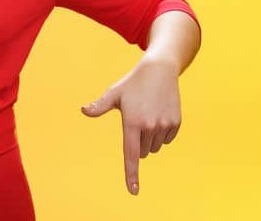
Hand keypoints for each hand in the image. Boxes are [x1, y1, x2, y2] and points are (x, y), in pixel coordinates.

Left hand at [80, 57, 181, 195]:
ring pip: (154, 147)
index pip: (130, 154)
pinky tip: (159, 115)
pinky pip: (166, 140)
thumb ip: (99, 106)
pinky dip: (162, 133)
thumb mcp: (115, 93)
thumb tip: (84, 110)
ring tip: (148, 115)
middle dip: (138, 141)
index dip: (131, 174)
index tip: (133, 191)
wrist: (159, 70)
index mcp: (131, 122)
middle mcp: (149, 126)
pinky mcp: (176, 123)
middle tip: (138, 118)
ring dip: (150, 137)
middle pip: (142, 151)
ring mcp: (164, 125)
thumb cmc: (133, 84)